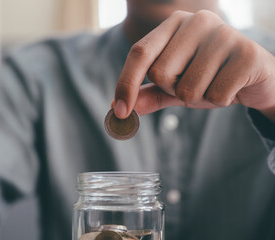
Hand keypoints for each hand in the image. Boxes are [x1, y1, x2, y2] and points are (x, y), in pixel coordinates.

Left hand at [113, 10, 274, 122]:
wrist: (255, 77)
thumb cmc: (210, 77)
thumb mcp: (175, 85)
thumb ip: (149, 94)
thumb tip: (117, 106)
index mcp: (174, 23)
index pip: (139, 52)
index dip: (126, 83)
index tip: (120, 111)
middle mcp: (197, 21)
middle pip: (161, 73)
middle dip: (174, 89)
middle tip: (195, 81)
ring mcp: (223, 34)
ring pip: (187, 88)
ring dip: (199, 97)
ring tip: (215, 83)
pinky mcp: (246, 53)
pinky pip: (215, 95)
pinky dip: (220, 100)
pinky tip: (232, 86)